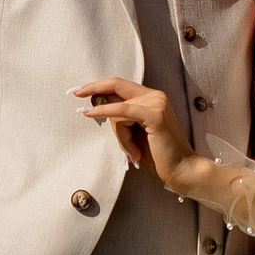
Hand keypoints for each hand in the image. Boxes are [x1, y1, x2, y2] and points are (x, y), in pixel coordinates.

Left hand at [72, 77, 202, 189]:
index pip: (121, 85)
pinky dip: (105, 113)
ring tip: (133, 152)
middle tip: (73, 92)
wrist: (181, 170)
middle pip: (116, 85)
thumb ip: (122, 118)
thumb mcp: (134, 133)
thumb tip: (98, 106)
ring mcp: (156, 103)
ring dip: (120, 136)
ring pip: (118, 110)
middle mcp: (155, 95)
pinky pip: (121, 112)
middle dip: (93, 87)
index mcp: (152, 98)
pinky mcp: (155, 114)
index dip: (100, 85)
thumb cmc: (158, 156)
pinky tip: (90, 113)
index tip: (80, 90)